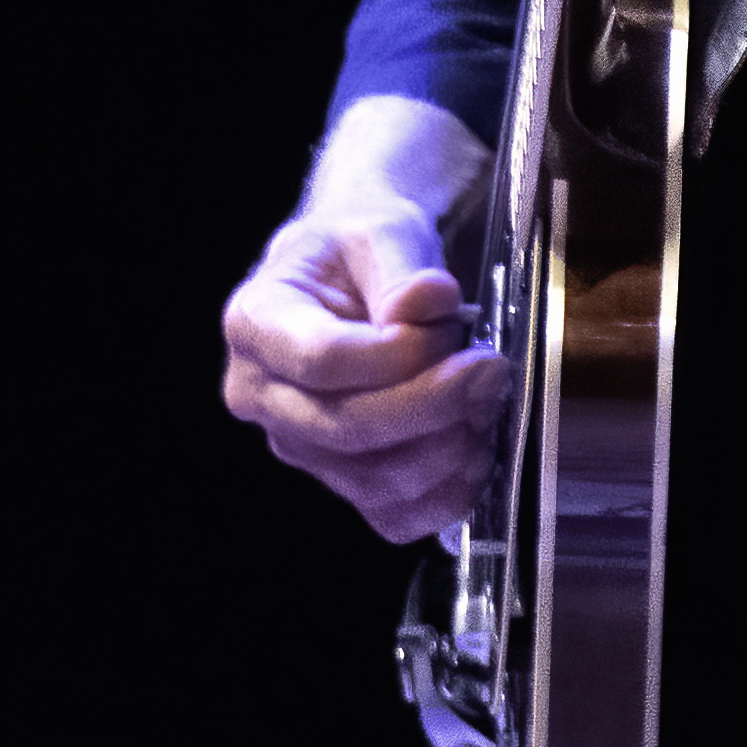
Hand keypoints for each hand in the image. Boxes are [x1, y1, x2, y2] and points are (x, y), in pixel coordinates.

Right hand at [221, 195, 500, 543]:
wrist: (354, 277)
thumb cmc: (356, 252)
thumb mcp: (377, 229)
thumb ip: (402, 266)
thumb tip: (427, 304)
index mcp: (254, 324)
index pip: (321, 361)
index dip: (397, 355)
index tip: (451, 325)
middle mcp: (262, 395)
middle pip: (345, 428)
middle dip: (434, 404)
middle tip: (491, 369)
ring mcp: (298, 447)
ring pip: (375, 480)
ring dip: (449, 447)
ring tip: (486, 398)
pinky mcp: (340, 482)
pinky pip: (394, 517)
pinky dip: (448, 493)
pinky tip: (475, 446)